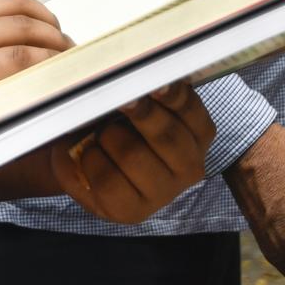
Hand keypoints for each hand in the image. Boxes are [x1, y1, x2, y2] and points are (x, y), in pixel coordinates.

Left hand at [50, 82, 213, 223]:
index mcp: (198, 134)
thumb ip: (141, 91)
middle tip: (119, 100)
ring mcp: (163, 193)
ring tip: (99, 136)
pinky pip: (106, 179)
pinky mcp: (133, 212)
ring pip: (131, 154)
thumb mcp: (131, 105)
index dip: (173, 95)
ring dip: (106, 137)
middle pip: (166, 134)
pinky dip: (90, 160)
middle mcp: (190, 166)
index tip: (156, 82)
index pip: (191, 111)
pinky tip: (89, 157)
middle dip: (139, 113)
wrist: (87, 164)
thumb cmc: (117, 125)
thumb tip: (133, 73)